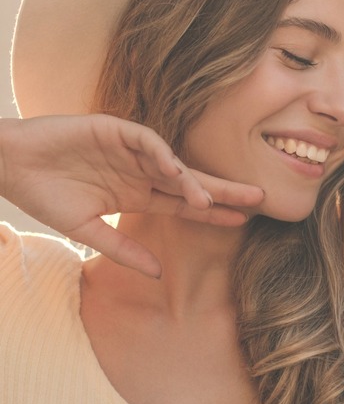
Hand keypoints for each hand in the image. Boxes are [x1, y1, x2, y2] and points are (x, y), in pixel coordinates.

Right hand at [0, 114, 264, 276]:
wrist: (10, 165)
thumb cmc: (44, 195)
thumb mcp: (86, 230)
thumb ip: (122, 249)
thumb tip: (157, 273)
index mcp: (137, 194)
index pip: (184, 204)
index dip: (212, 212)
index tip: (242, 221)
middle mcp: (141, 172)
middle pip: (190, 182)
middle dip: (222, 191)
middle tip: (258, 199)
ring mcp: (130, 150)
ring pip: (173, 164)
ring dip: (192, 181)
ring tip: (211, 200)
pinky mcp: (116, 130)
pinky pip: (146, 141)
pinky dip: (162, 155)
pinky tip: (176, 172)